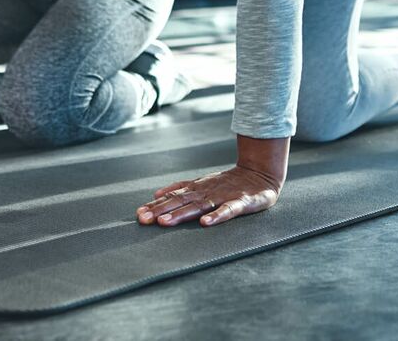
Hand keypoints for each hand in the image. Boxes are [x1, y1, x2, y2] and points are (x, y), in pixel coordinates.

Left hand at [136, 135, 289, 227]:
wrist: (259, 174)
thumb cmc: (227, 182)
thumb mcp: (202, 183)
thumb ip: (181, 188)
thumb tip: (156, 194)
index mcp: (196, 188)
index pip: (173, 197)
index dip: (156, 205)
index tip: (139, 214)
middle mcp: (206, 191)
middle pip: (180, 202)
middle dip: (161, 211)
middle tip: (143, 220)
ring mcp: (222, 196)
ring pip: (199, 206)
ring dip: (181, 214)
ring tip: (165, 222)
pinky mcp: (240, 202)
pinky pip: (228, 210)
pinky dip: (217, 216)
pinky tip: (206, 223)